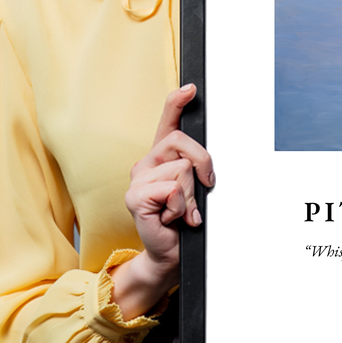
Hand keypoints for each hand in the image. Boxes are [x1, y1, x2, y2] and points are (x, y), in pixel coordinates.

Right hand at [110, 84, 214, 318]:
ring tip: (182, 211)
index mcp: (161, 158)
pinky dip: (181, 207)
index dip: (177, 102)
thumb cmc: (184, 221)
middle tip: (204, 188)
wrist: (170, 254)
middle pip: (182, 142)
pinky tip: (172, 218)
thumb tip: (206, 161)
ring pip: (182, 169)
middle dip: (203, 164)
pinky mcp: (135, 197)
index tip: (191, 88)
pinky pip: (172, 189)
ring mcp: (137, 180)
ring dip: (191, 195)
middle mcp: (146, 163)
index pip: (167, 122)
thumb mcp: (195, 189)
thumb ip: (196, 168)